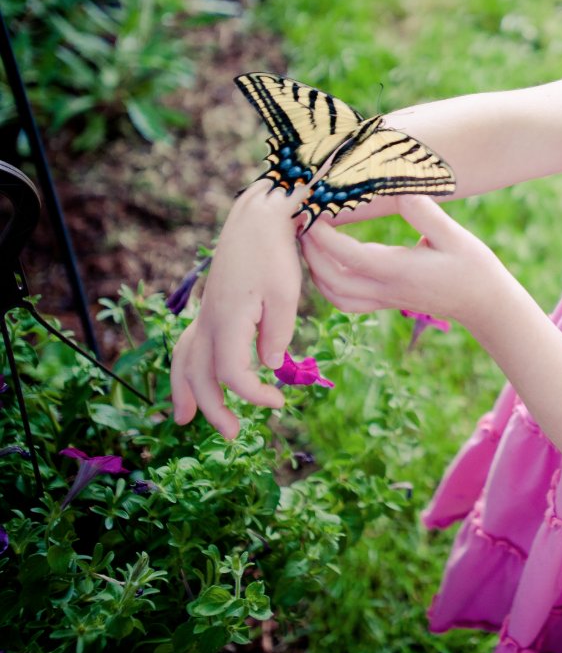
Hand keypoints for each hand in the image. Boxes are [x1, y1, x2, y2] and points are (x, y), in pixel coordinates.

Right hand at [170, 179, 299, 437]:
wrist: (257, 217)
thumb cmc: (276, 253)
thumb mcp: (287, 293)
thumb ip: (278, 332)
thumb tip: (270, 366)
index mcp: (229, 320)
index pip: (232, 373)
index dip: (254, 395)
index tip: (280, 404)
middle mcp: (209, 320)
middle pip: (201, 375)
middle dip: (214, 409)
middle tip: (233, 435)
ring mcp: (205, 313)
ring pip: (184, 360)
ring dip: (184, 392)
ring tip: (185, 421)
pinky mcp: (210, 307)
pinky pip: (187, 343)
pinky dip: (185, 366)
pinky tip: (191, 379)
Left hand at [300, 196, 504, 327]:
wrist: (485, 303)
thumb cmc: (472, 266)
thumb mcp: (453, 234)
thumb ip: (423, 212)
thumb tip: (397, 188)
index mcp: (398, 271)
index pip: (346, 255)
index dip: (321, 234)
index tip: (309, 210)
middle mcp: (385, 289)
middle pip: (329, 279)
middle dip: (308, 251)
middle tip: (301, 221)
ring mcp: (384, 299)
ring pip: (333, 294)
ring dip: (314, 269)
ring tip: (309, 239)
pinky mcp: (385, 302)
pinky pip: (344, 300)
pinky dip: (327, 283)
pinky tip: (328, 261)